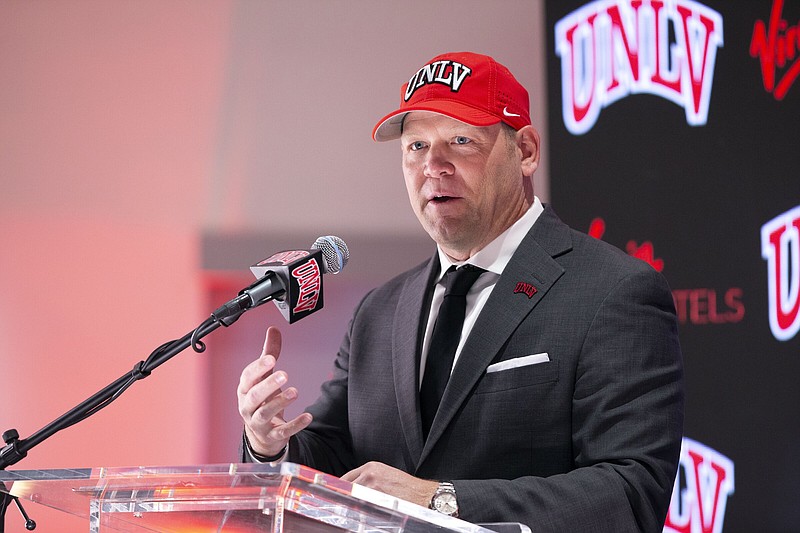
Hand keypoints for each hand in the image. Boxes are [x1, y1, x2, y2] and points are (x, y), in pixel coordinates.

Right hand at [237, 326, 312, 456]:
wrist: (260, 434)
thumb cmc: (261, 399)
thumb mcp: (263, 377)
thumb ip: (268, 353)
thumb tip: (273, 329)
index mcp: (245, 389)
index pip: (247, 377)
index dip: (258, 367)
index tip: (271, 358)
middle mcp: (248, 406)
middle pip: (254, 396)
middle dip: (268, 385)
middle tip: (284, 374)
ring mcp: (258, 422)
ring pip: (265, 413)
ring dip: (280, 403)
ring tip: (295, 392)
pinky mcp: (272, 436)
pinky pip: (282, 432)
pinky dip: (294, 425)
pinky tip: (307, 417)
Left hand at [341, 462, 438, 507]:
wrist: (424, 496)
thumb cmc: (408, 488)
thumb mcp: (386, 475)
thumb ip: (368, 480)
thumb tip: (351, 490)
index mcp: (371, 467)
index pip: (345, 478)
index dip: (337, 489)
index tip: (332, 496)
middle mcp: (369, 475)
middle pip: (344, 489)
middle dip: (341, 499)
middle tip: (339, 508)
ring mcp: (371, 488)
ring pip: (350, 500)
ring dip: (350, 507)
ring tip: (352, 513)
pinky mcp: (376, 500)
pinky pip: (360, 509)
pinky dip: (358, 514)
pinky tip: (363, 516)